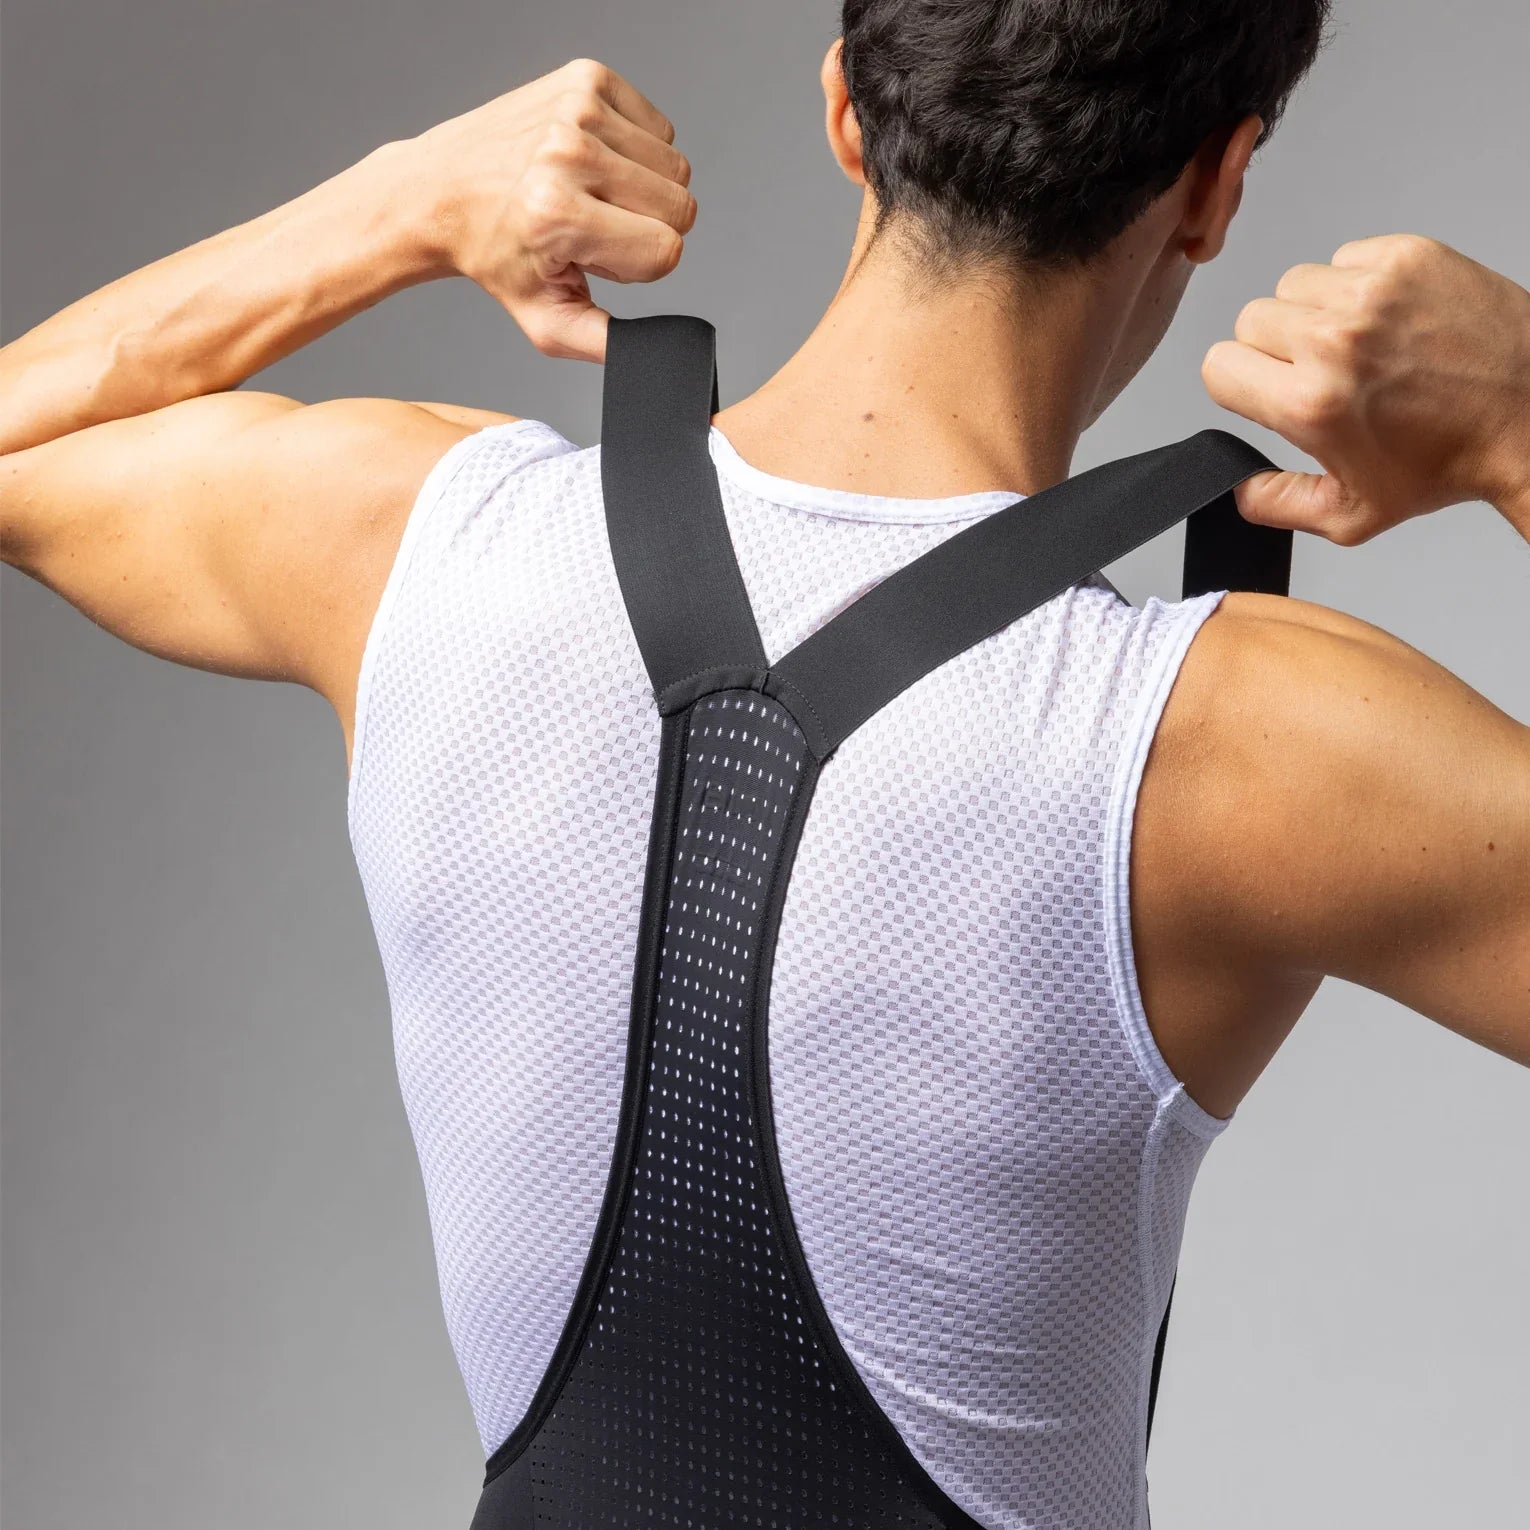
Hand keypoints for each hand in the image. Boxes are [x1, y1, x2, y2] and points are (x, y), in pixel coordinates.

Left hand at [406, 58, 696, 362]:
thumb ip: (607, 345)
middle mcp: (568, 153)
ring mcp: (578, 109)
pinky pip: (658, 126)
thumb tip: (655, 353)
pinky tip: (592, 160)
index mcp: (558, 214)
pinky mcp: (587, 77)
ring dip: (643, 187)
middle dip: (647, 225)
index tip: (596, 255)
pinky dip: (636, 148)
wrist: (441, 189)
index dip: (640, 265)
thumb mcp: (546, 321)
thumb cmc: (495, 255)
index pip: (667, 251)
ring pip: (674, 165)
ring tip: (591, 192)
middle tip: (592, 225)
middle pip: (680, 205)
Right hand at [1202, 235, 1529, 542]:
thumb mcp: (1352, 514)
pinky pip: (1343, 258)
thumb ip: (1277, 504)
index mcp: (1311, 404)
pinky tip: (1387, 318)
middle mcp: (1335, 341)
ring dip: (1312, 312)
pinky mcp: (1407, 257)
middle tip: (1321, 372)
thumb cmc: (1449, 461)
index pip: (1219, 366)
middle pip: (1250, 320)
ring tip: (1357, 342)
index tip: (1268, 392)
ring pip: (1293, 285)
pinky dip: (1355, 284)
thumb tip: (1238, 487)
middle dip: (1275, 348)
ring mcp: (1373, 291)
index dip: (1240, 383)